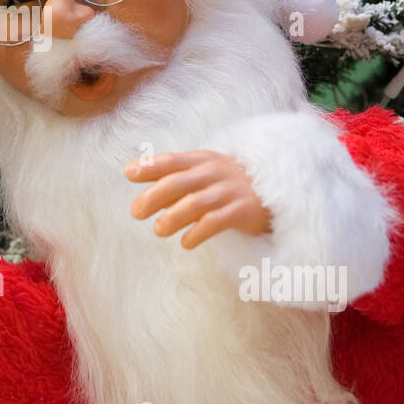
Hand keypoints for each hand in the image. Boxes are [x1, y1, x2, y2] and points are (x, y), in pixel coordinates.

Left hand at [125, 150, 272, 248]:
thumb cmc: (228, 184)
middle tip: (136, 212)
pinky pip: (216, 221)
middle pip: (178, 182)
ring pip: (196, 202)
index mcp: (201, 160)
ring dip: (173, 217)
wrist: (274, 191)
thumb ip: (176, 180)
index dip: (149, 166)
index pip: (171, 161)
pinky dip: (198, 232)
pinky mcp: (242, 210)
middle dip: (154, 196)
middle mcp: (214, 172)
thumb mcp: (204, 175)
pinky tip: (186, 243)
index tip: (129, 173)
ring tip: (158, 230)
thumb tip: (141, 190)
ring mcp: (229, 191)